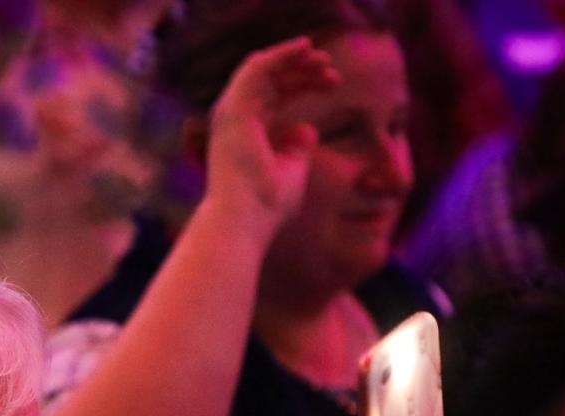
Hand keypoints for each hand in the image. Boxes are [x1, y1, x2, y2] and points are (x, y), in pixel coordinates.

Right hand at [202, 36, 337, 236]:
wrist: (244, 220)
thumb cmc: (267, 206)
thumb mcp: (292, 171)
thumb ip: (298, 149)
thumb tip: (308, 128)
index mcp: (246, 133)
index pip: (274, 96)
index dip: (304, 84)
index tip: (334, 84)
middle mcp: (235, 119)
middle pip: (270, 80)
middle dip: (302, 69)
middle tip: (332, 70)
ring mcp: (231, 112)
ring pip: (263, 68)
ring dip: (294, 58)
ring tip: (323, 59)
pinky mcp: (233, 107)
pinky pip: (257, 67)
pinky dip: (281, 54)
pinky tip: (304, 48)